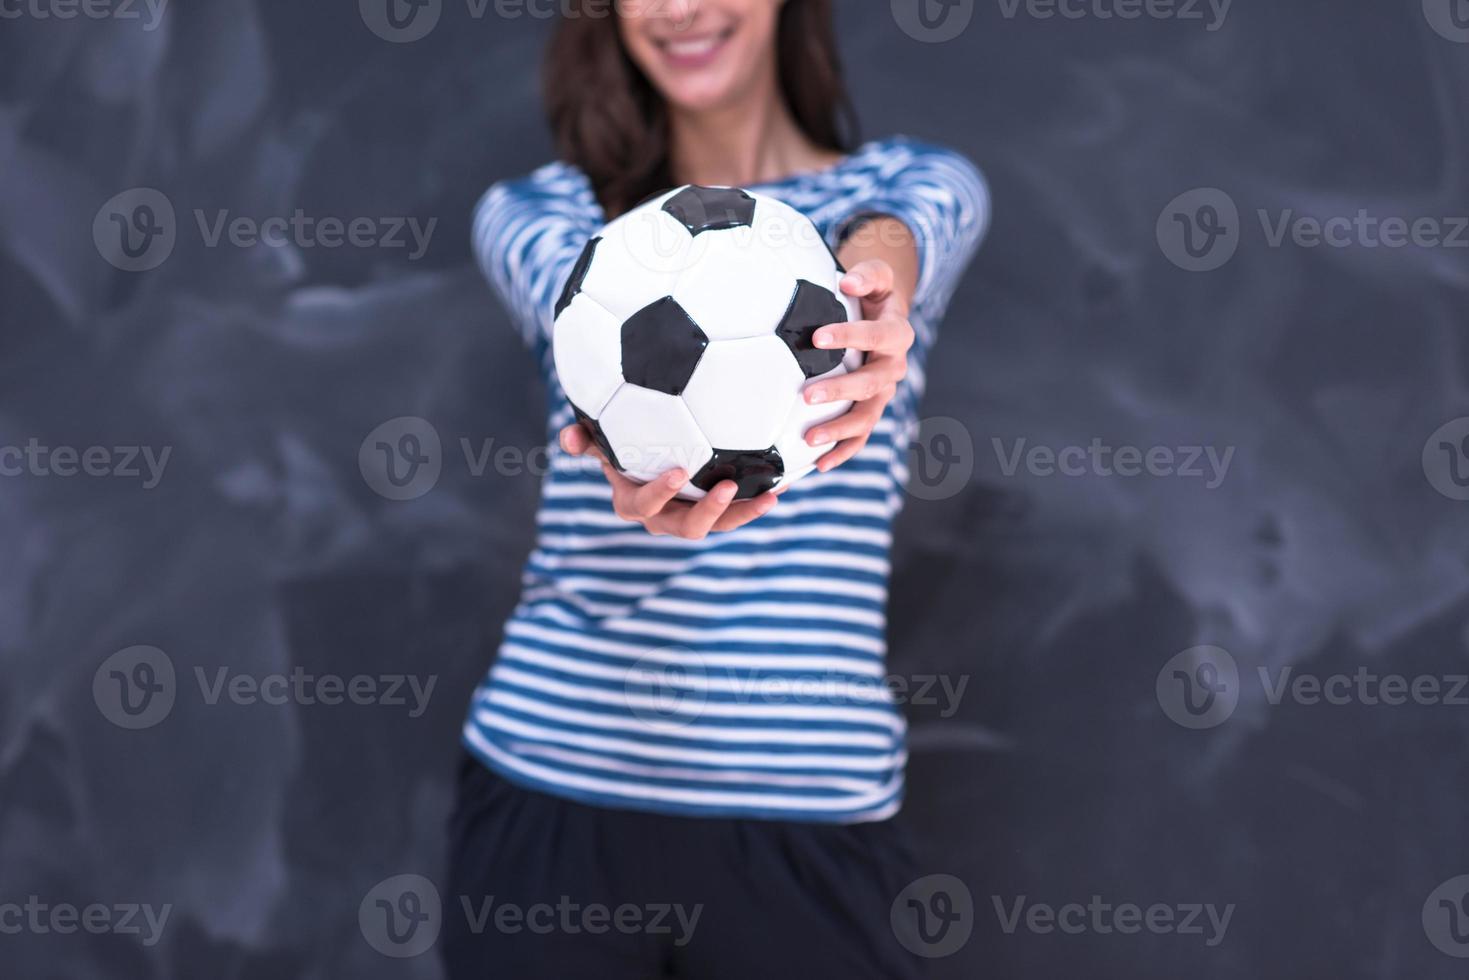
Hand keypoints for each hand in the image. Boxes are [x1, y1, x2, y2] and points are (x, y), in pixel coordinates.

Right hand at [558, 424, 779, 538]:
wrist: (646, 457)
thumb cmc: (621, 444)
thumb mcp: (602, 441)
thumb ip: (586, 439)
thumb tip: (568, 438)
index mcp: (633, 502)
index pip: (644, 503)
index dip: (660, 492)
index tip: (680, 472)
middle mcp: (663, 518)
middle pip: (687, 526)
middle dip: (709, 510)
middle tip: (729, 486)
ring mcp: (690, 517)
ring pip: (719, 525)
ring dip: (744, 513)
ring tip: (769, 496)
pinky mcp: (715, 513)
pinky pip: (738, 513)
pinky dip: (758, 501)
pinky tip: (783, 485)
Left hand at [802, 258, 914, 471]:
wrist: (883, 316)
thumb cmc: (872, 295)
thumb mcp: (876, 276)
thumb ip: (866, 276)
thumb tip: (847, 283)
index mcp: (896, 334)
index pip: (876, 336)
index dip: (849, 336)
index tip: (818, 339)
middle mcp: (893, 367)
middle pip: (872, 383)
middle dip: (841, 391)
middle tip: (807, 395)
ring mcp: (884, 393)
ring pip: (867, 416)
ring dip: (839, 430)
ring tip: (809, 438)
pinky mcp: (872, 410)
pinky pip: (860, 436)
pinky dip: (843, 451)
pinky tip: (819, 465)